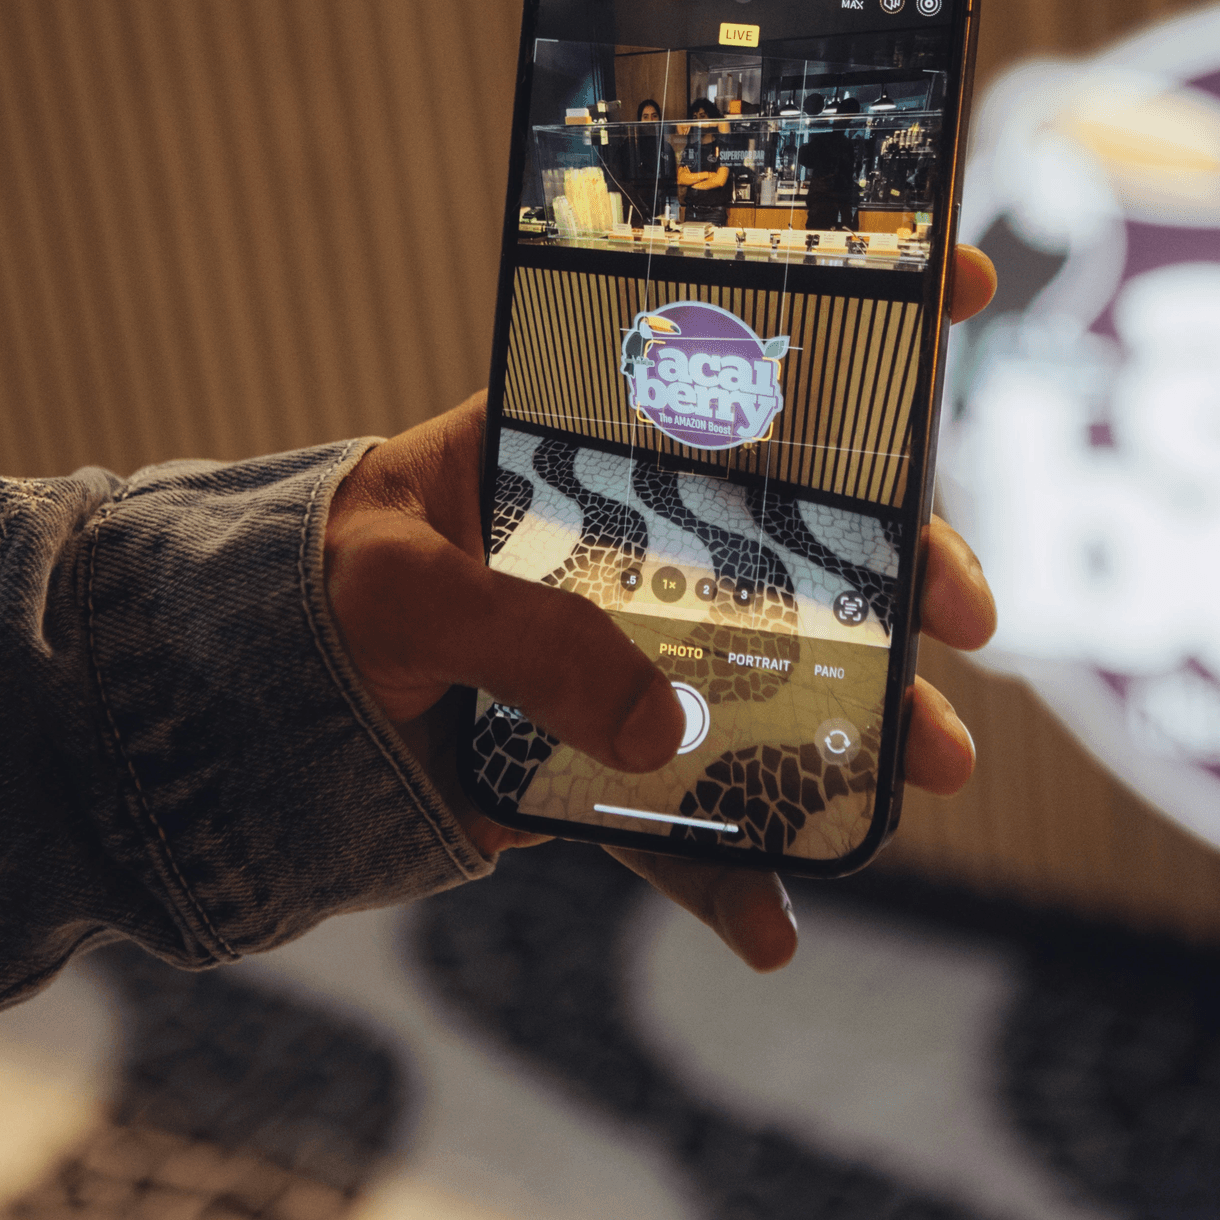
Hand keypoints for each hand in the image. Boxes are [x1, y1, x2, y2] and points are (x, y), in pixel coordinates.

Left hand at [325, 244, 999, 972]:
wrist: (252, 723)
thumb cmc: (314, 598)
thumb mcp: (391, 589)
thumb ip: (514, 636)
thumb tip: (662, 723)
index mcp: (585, 443)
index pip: (728, 363)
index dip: (847, 319)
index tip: (963, 284)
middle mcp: (636, 538)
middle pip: (804, 532)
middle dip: (904, 567)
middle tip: (966, 615)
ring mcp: (634, 648)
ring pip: (781, 676)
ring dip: (868, 726)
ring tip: (938, 770)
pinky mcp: (609, 755)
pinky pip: (686, 819)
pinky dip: (730, 880)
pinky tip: (775, 934)